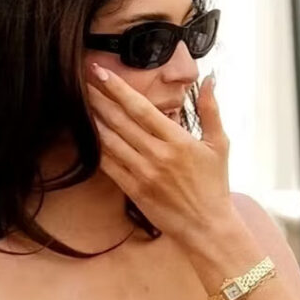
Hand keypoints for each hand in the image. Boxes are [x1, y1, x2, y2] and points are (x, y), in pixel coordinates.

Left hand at [88, 67, 233, 251]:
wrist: (206, 227)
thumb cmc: (214, 185)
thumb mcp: (220, 144)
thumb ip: (211, 109)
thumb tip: (210, 78)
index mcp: (177, 140)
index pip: (141, 108)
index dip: (119, 89)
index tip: (103, 72)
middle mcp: (158, 155)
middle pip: (120, 121)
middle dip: (99, 99)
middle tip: (82, 80)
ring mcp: (144, 174)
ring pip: (111, 142)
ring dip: (93, 121)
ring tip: (80, 103)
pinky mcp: (135, 191)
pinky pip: (110, 167)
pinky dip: (97, 150)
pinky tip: (86, 136)